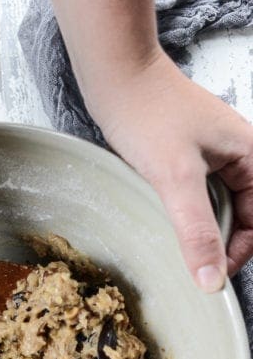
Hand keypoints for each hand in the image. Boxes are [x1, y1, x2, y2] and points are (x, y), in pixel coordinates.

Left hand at [92, 52, 252, 291]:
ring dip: (202, 232)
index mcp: (252, 156)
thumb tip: (212, 280)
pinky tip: (167, 224)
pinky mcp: (192, 159)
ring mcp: (216, 157)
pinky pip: (200, 199)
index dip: (240, 253)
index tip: (210, 276)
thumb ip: (197, 231)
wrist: (119, 78)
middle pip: (243, 218)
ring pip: (220, 210)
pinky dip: (187, 216)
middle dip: (220, 244)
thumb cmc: (149, 115)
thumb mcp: (176, 179)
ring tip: (176, 246)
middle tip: (189, 266)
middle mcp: (240, 156)